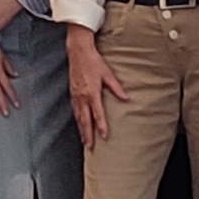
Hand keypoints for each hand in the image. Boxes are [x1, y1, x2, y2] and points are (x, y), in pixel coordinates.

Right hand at [67, 31, 126, 147]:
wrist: (78, 52)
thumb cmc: (94, 62)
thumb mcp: (108, 74)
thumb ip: (116, 88)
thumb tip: (126, 98)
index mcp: (92, 93)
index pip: (97, 114)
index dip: (101, 126)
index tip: (104, 136)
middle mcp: (82, 97)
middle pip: (85, 120)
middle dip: (87, 134)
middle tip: (90, 146)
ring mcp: (75, 96)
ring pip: (78, 117)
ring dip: (81, 130)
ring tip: (84, 140)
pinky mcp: (72, 93)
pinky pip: (74, 110)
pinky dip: (77, 120)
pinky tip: (79, 124)